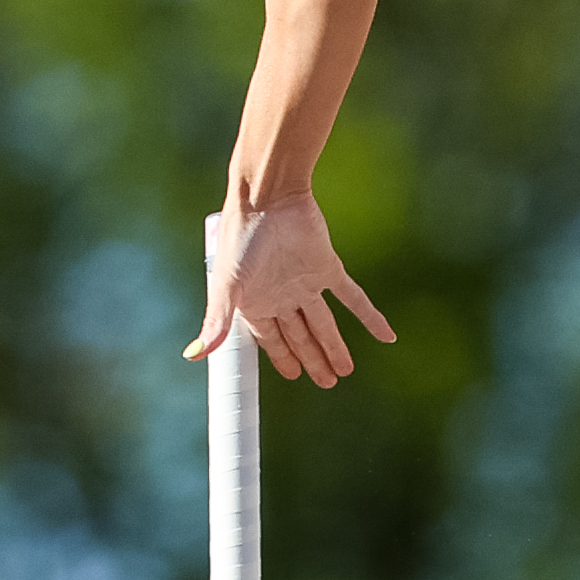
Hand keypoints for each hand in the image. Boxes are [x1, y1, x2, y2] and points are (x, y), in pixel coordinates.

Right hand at [186, 198, 394, 385]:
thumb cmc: (240, 238)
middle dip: (313, 360)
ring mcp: (306, 282)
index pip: (272, 339)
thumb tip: (193, 355)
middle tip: (327, 382)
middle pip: (301, 336)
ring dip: (335, 347)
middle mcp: (283, 296)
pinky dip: (369, 317)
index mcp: (256, 302)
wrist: (268, 197)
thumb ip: (216, 321)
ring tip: (345, 371)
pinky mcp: (328, 268)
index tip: (294, 375)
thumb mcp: (226, 285)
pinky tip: (386, 334)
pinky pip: (353, 298)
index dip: (283, 358)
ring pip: (325, 324)